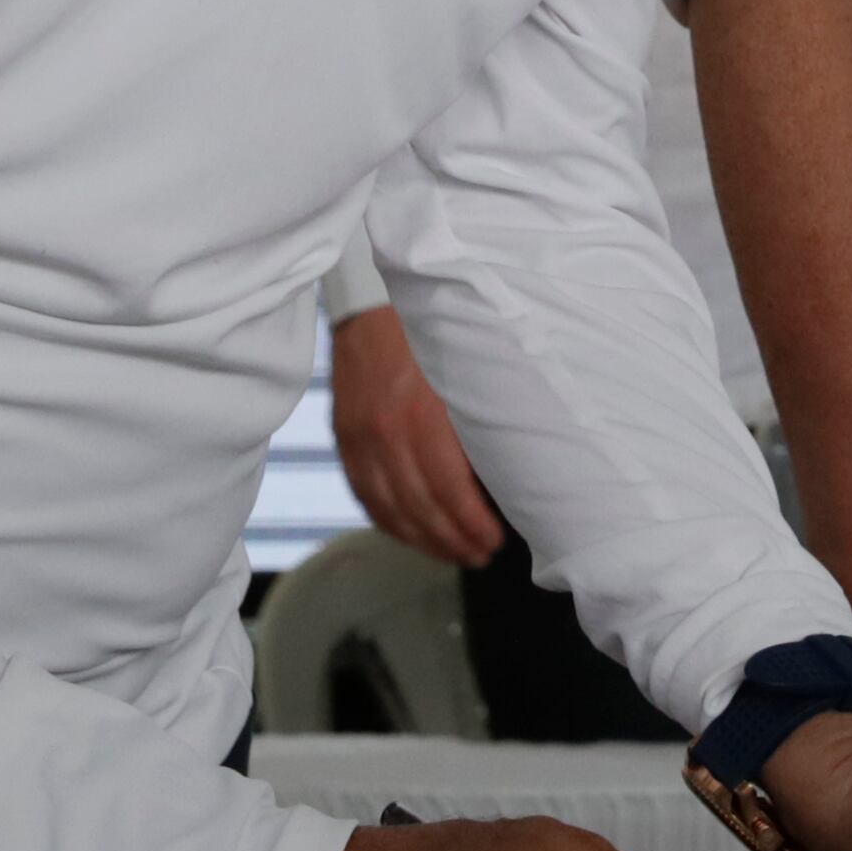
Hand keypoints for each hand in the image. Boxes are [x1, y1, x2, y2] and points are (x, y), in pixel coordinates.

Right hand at [327, 307, 506, 567]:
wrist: (373, 295)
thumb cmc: (433, 327)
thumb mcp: (468, 367)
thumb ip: (481, 416)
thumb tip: (507, 469)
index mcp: (426, 412)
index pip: (450, 491)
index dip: (472, 525)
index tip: (494, 541)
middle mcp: (389, 430)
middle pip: (421, 508)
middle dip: (453, 540)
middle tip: (480, 555)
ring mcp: (361, 435)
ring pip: (390, 509)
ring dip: (423, 540)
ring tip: (451, 553)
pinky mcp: (344, 435)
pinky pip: (364, 493)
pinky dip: (388, 521)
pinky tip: (409, 533)